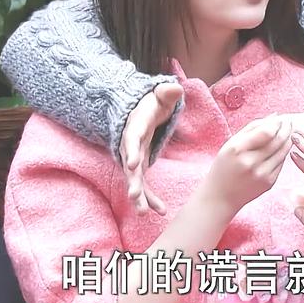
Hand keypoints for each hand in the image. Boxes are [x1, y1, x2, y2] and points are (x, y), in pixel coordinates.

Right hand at [119, 82, 183, 214]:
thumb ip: (166, 92)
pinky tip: (160, 211)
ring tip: (144, 213)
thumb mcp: (160, 94)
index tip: (132, 165)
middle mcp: (130, 146)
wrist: (140, 111)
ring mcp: (133, 159)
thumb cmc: (153, 103)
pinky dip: (150, 198)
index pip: (131, 139)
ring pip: (134, 180)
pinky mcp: (139, 168)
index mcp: (135, 127)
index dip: (131, 152)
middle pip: (129, 165)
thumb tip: (174, 89)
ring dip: (139, 197)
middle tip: (134, 196)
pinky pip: (143, 186)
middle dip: (132, 181)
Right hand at [204, 115, 293, 212]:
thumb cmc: (224, 167)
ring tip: (289, 132)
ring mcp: (261, 174)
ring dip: (288, 140)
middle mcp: (251, 162)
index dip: (277, 123)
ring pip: (282, 152)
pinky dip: (283, 153)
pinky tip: (282, 147)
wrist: (221, 197)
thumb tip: (274, 116)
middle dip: (286, 129)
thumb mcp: (230, 144)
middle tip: (289, 122)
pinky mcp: (269, 183)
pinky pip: (281, 163)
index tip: (281, 118)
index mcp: (237, 150)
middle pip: (277, 141)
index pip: (266, 132)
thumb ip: (252, 128)